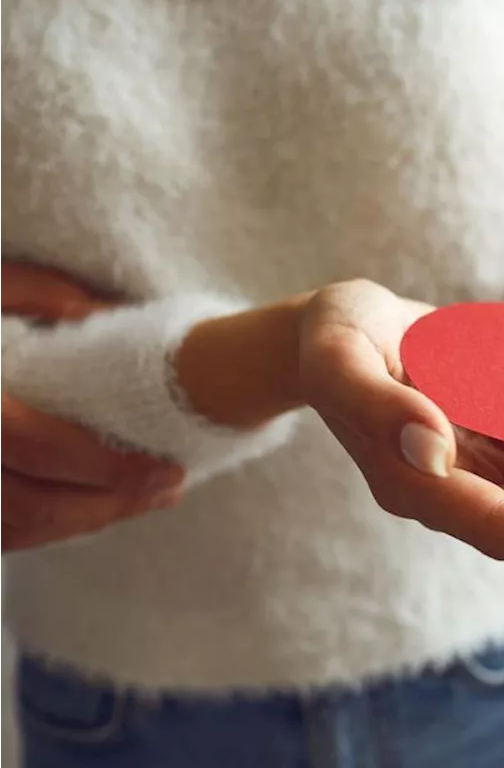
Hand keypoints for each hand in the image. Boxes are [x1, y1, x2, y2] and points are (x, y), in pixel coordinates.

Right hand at [0, 263, 185, 551]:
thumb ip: (37, 291)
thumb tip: (108, 312)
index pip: (38, 448)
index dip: (108, 469)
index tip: (168, 471)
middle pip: (29, 504)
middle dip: (109, 504)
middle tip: (166, 490)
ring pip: (8, 530)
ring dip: (78, 524)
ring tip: (135, 500)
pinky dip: (37, 531)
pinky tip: (79, 508)